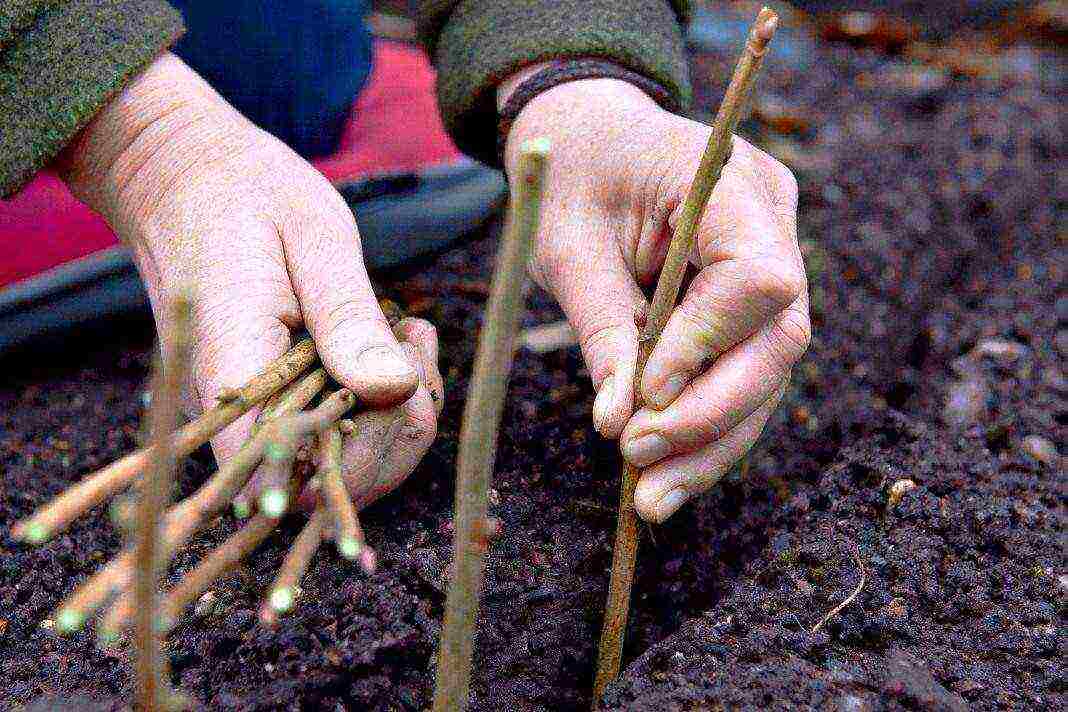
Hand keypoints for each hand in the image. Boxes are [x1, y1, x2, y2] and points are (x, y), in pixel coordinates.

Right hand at [59, 53, 442, 508]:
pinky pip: (326, 430)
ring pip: (333, 465)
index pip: (290, 475)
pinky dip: (377, 401)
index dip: (365, 459)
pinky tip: (396, 341)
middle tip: (418, 343)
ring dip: (395, 415)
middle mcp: (231, 409)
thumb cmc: (247, 193)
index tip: (409, 382)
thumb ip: (348, 319)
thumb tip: (395, 390)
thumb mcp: (313, 237)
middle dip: (399, 432)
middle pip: (323, 485)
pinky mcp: (266, 399)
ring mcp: (247, 410)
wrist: (181, 175)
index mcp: (234, 369)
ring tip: (411, 336)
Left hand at [501, 73, 808, 522]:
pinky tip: (666, 480)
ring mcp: (775, 260)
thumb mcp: (566, 245)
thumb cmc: (572, 178)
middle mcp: (772, 222)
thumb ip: (601, 327)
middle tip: (640, 463)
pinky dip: (707, 430)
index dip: (708, 344)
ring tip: (650, 499)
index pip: (756, 276)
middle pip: (778, 338)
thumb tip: (617, 423)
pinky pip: (745, 372)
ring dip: (711, 443)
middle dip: (712, 412)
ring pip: (768, 372)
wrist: (594, 140)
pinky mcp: (756, 301)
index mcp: (729, 182)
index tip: (645, 394)